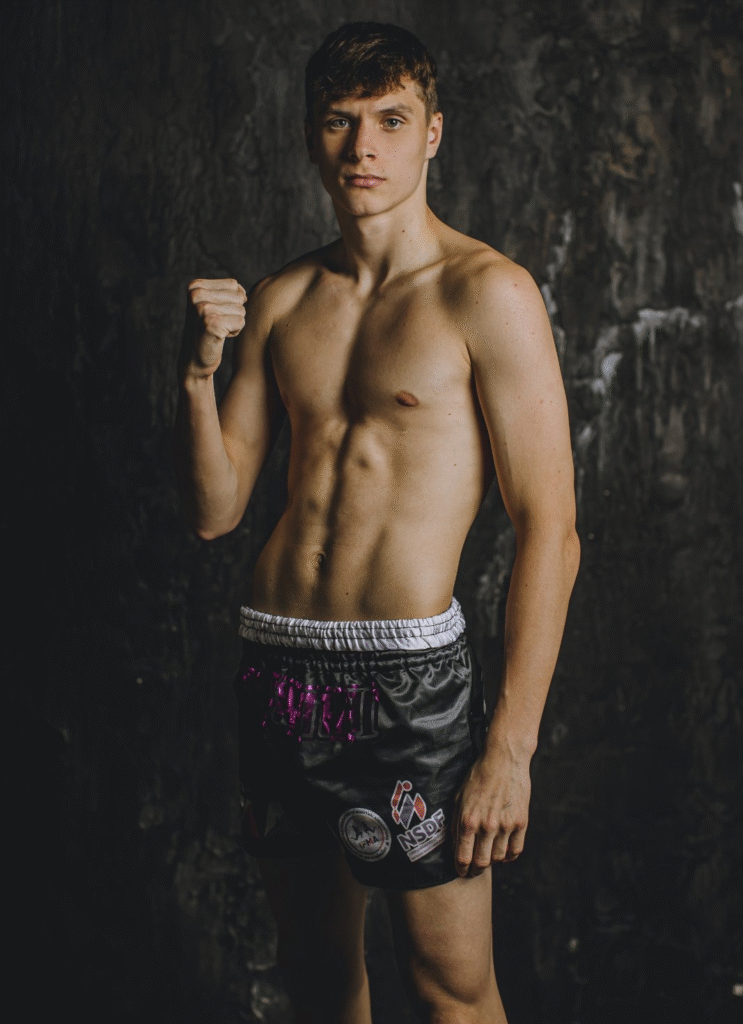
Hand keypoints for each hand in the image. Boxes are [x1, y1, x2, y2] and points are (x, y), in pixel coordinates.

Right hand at [182, 278, 246, 377]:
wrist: (194, 360)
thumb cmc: (207, 331)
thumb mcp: (211, 305)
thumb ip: (226, 292)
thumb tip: (243, 292)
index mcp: (195, 286)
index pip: (233, 285)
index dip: (231, 301)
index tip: (215, 313)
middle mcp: (197, 294)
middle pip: (239, 297)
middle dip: (233, 313)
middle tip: (216, 324)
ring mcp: (203, 308)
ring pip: (241, 310)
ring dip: (234, 323)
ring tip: (217, 330)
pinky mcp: (212, 323)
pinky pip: (241, 322)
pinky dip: (235, 332)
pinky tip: (219, 337)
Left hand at [452, 748, 530, 876]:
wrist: (503, 759)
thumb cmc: (478, 776)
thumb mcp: (459, 798)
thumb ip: (456, 823)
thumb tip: (454, 845)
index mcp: (468, 820)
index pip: (463, 858)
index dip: (461, 870)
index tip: (461, 872)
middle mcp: (487, 826)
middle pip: (481, 863)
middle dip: (475, 870)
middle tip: (474, 870)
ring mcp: (505, 825)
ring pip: (499, 858)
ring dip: (492, 860)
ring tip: (488, 855)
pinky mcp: (521, 822)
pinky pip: (516, 850)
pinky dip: (509, 855)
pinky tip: (503, 851)